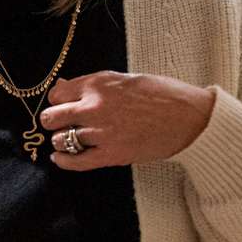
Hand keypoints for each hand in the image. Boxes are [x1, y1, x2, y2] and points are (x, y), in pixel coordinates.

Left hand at [39, 71, 214, 170]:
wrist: (191, 118)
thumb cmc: (163, 95)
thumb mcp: (126, 79)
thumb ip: (93, 85)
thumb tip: (63, 87)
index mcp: (98, 84)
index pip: (57, 94)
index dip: (58, 101)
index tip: (64, 105)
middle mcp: (95, 107)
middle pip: (50, 118)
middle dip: (52, 121)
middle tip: (60, 124)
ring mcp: (101, 132)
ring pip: (61, 139)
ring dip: (62, 140)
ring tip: (70, 139)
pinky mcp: (111, 154)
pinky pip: (75, 161)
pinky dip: (63, 161)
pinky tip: (60, 158)